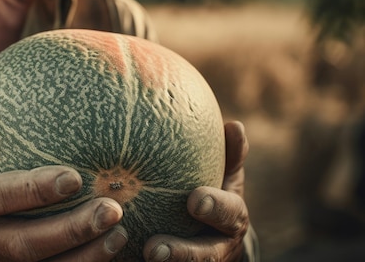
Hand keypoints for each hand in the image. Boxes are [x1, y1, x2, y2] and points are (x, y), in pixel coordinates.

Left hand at [143, 121, 250, 261]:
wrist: (216, 240)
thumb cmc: (216, 197)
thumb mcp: (226, 177)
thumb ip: (231, 156)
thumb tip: (234, 125)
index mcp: (232, 219)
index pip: (230, 214)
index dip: (215, 208)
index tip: (194, 200)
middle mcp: (219, 247)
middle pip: (207, 257)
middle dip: (184, 254)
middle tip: (154, 249)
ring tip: (139, 258)